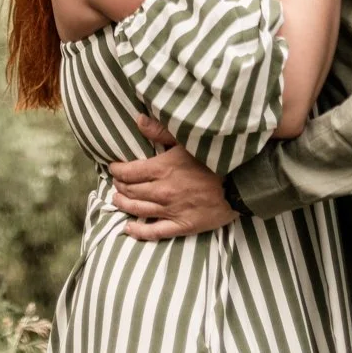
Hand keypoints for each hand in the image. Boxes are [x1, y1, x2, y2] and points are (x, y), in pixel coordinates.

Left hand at [108, 114, 237, 241]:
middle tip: (115, 183)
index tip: (113, 168)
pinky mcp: (182, 225)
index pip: (129, 171)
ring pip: (139, 209)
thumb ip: (160, 131)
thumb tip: (138, 120)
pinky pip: (155, 231)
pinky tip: (129, 228)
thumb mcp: (186, 139)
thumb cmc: (213, 158)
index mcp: (161, 168)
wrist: (238, 184)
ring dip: (124, 204)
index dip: (117, 170)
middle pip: (131, 190)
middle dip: (119, 186)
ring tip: (116, 200)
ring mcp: (171, 210)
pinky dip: (139, 231)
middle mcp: (162, 191)